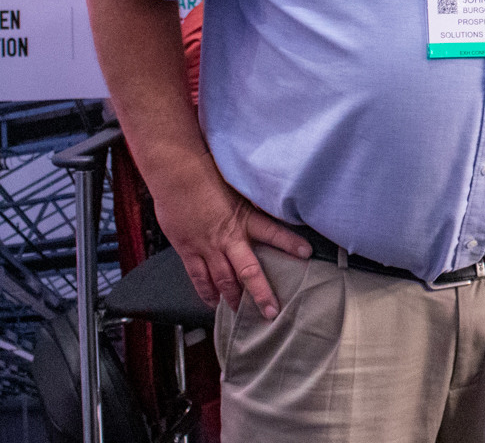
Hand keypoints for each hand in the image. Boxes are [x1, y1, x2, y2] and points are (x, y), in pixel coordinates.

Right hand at [153, 169, 312, 318]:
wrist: (175, 173)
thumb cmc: (206, 173)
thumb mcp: (236, 187)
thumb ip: (250, 203)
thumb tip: (269, 206)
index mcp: (243, 218)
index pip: (274, 232)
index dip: (290, 243)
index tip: (308, 253)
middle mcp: (228, 237)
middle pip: (248, 271)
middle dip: (261, 294)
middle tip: (272, 312)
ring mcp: (207, 246)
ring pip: (223, 280)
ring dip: (233, 298)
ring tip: (241, 311)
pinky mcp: (188, 250)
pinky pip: (199, 278)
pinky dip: (206, 292)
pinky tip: (212, 302)